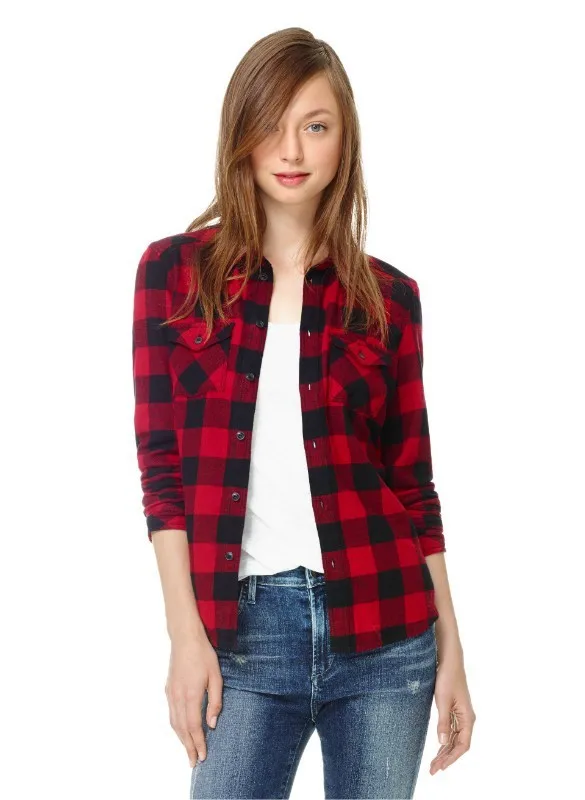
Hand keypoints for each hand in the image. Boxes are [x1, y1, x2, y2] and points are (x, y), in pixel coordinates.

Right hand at [165, 634, 222, 767]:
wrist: (185, 638)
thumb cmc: (204, 655)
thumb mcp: (216, 676)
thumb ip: (215, 701)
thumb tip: (212, 724)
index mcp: (191, 695)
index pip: (194, 726)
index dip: (198, 743)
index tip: (202, 757)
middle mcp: (178, 697)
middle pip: (182, 729)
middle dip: (188, 747)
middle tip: (193, 762)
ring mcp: (171, 693)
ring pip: (174, 723)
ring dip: (181, 739)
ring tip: (188, 750)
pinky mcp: (168, 689)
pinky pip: (171, 713)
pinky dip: (176, 727)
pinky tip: (181, 730)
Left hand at [430, 655, 475, 773]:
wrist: (449, 661)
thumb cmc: (447, 678)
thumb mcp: (443, 701)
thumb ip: (443, 722)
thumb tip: (443, 742)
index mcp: (468, 718)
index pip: (463, 745)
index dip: (452, 758)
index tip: (440, 767)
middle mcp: (467, 719)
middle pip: (459, 744)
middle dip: (446, 758)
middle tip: (433, 769)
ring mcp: (461, 715)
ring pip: (455, 739)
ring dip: (445, 751)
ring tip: (434, 763)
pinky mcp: (455, 710)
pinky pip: (452, 731)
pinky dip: (445, 740)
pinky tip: (439, 747)